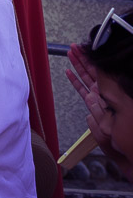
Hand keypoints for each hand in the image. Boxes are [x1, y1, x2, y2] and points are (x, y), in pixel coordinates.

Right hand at [66, 45, 123, 167]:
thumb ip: (100, 112)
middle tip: (75, 46)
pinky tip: (69, 72)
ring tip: (71, 53)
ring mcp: (99, 99)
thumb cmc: (126, 138)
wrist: (127, 152)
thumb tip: (90, 98)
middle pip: (92, 71)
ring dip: (78, 65)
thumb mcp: (113, 124)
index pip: (100, 71)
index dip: (92, 59)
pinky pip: (82, 90)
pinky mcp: (93, 106)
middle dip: (83, 58)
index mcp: (111, 94)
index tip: (85, 47)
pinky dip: (75, 80)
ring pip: (86, 77)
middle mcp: (105, 94)